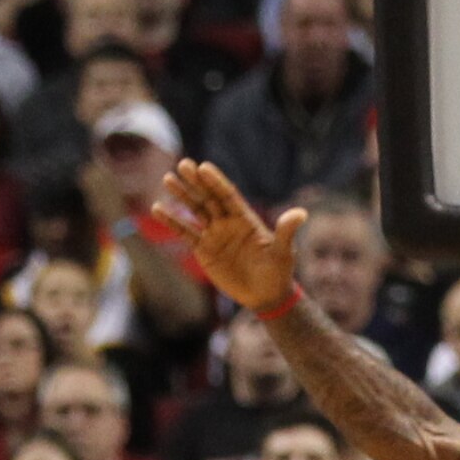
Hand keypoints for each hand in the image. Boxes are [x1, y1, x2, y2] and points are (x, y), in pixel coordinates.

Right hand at [160, 159, 301, 312]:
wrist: (266, 295)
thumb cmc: (278, 272)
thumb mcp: (283, 252)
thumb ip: (286, 231)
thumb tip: (301, 213)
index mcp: (246, 219)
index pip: (228, 196)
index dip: (216, 182)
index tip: (203, 167)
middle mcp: (228, 223)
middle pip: (209, 198)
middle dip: (196, 182)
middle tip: (182, 164)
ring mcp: (214, 235)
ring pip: (195, 210)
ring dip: (183, 195)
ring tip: (168, 179)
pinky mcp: (204, 250)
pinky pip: (186, 232)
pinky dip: (172, 221)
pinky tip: (158, 208)